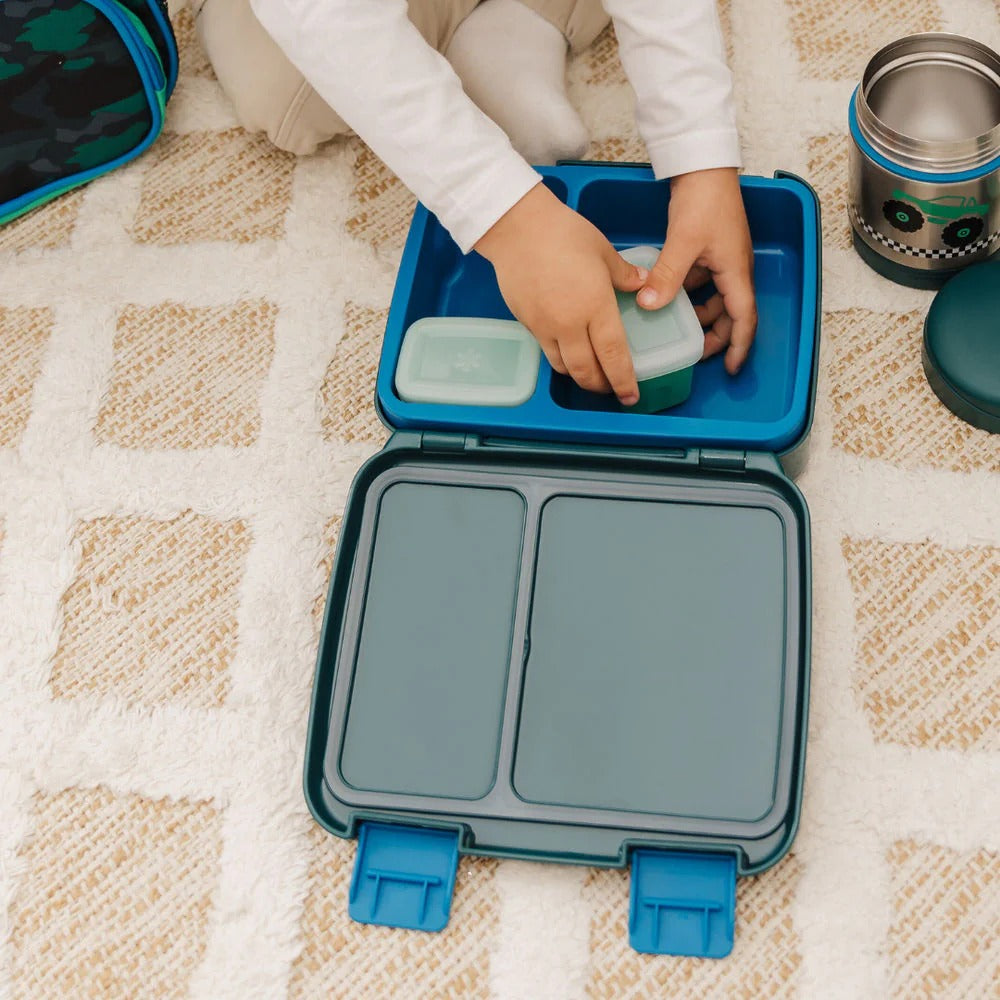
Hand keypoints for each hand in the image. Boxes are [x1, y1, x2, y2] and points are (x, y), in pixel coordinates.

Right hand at [474, 184, 647, 405]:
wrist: (517, 228)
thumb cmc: (563, 233)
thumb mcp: (603, 251)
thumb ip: (625, 274)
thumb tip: (642, 284)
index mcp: (596, 307)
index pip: (614, 356)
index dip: (623, 381)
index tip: (631, 396)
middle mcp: (570, 324)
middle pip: (586, 371)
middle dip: (601, 386)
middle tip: (612, 389)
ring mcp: (545, 327)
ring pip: (564, 367)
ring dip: (579, 377)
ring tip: (591, 375)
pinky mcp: (527, 323)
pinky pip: (546, 351)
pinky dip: (560, 360)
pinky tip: (568, 352)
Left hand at [637, 168, 756, 374]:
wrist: (703, 165)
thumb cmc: (704, 199)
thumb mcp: (684, 242)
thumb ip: (667, 276)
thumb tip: (649, 306)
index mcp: (736, 271)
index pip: (744, 319)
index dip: (739, 347)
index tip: (729, 368)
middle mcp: (734, 269)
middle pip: (732, 314)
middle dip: (717, 337)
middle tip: (695, 355)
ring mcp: (722, 260)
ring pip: (716, 300)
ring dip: (702, 318)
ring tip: (679, 331)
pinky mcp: (709, 252)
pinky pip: (703, 284)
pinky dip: (691, 297)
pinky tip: (669, 301)